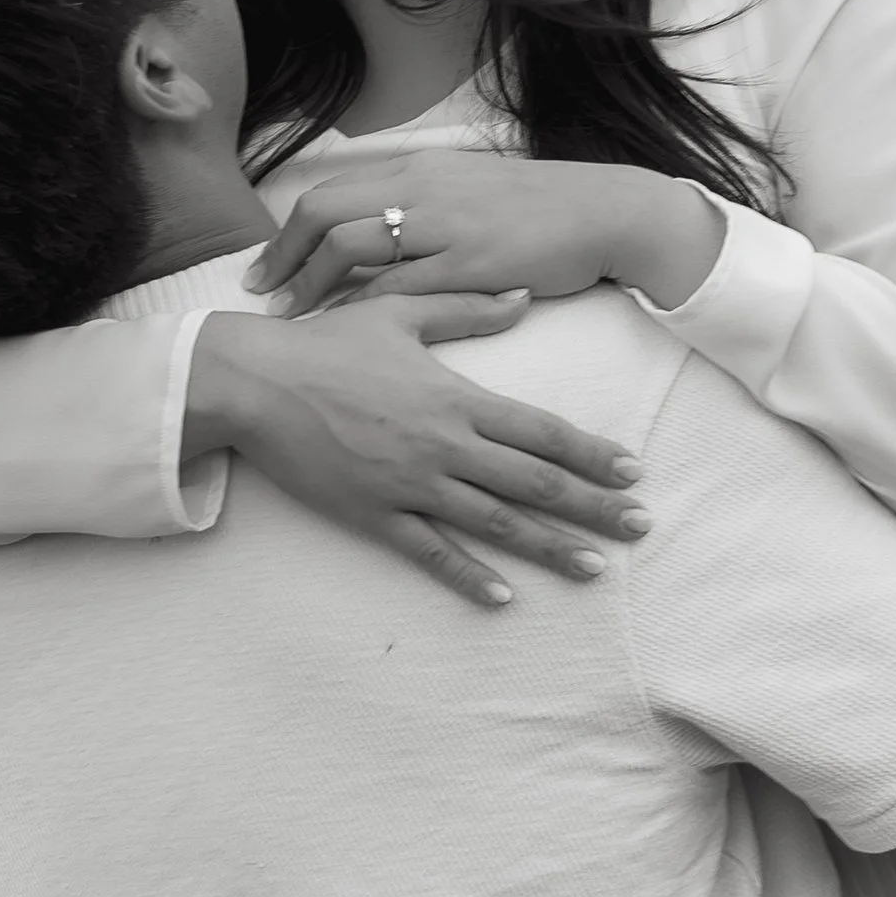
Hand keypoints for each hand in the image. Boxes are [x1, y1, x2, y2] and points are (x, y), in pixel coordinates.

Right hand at [188, 296, 649, 608]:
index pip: (539, 431)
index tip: (632, 472)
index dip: (591, 453)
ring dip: (549, 549)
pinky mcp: (375, 514)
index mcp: (455, 398)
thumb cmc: (326, 342)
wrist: (254, 383)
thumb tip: (523, 297)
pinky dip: (469, 577)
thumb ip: (467, 309)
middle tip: (641, 528)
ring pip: (495, 524)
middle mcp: (443, 446)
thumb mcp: (401, 311)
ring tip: (594, 569)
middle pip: (534, 483)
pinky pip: (431, 552)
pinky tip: (504, 598)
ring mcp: (411, 485)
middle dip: (593, 508)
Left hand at [244, 150, 725, 318]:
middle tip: (258, 292)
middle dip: (282, 256)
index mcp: (418, 169)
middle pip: (324, 214)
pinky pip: (399, 286)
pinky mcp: (470, 264)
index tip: (265, 264)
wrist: (603, 212)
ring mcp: (444, 225)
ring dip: (311, 283)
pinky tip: (344, 329)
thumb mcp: (466, 187)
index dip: (288, 231)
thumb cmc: (536, 206)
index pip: (330, 193)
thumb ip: (417, 201)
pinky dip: (362, 306)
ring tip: (290, 316)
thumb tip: (371, 223)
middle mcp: (421, 189)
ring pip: (351, 247)